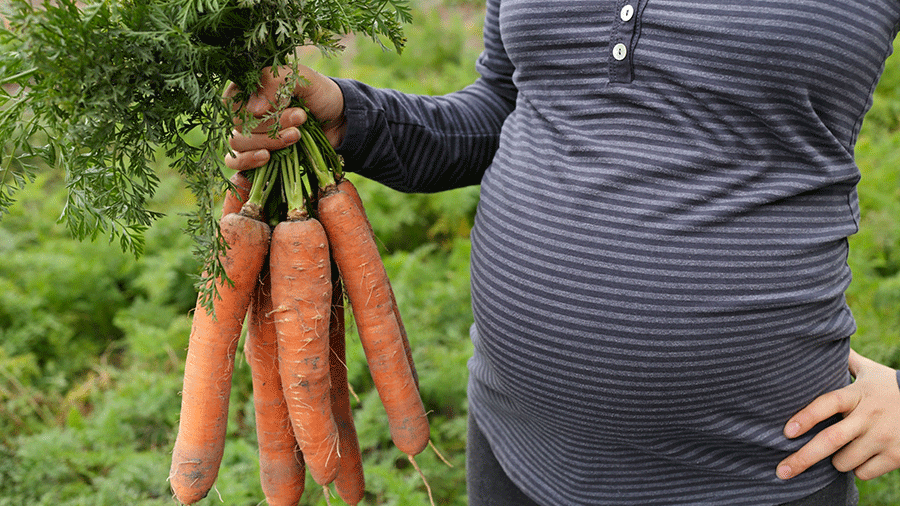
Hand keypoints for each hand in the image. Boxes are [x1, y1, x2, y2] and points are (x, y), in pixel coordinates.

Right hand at [223, 64, 345, 170]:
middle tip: (301, 118)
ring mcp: (247, 134)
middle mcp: (243, 111)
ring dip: (268, 141)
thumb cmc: (319, 95)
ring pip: (238, 142)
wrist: (339, 121)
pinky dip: (248, 161)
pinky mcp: (255, 154)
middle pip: (238, 123)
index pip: (232, 99)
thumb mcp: (303, 79)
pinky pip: (236, 162)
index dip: (255, 107)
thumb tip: (253, 109)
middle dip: (272, 124)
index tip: (285, 105)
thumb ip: (276, 83)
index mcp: (249, 88)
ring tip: (297, 135)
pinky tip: (267, 157)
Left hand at [777, 348, 899, 480]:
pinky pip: (862, 472)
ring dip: (835, 460)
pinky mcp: (896, 456)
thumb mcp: (870, 371)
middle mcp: (869, 416)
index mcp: (858, 394)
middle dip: (803, 458)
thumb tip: (820, 341)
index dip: (806, 417)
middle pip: (830, 440)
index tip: (786, 432)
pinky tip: (863, 456)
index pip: (828, 404)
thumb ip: (846, 362)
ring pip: (843, 461)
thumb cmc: (891, 388)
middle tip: (782, 471)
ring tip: (842, 447)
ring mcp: (883, 437)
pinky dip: (856, 469)